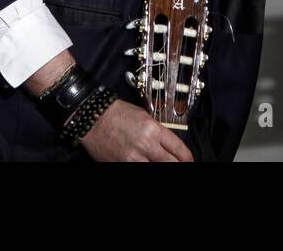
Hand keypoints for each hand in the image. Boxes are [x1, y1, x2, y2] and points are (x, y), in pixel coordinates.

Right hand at [79, 100, 194, 161]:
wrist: (94, 118)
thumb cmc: (117, 113)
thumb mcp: (144, 115)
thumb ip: (157, 130)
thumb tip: (167, 144)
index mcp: (154, 129)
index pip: (178, 148)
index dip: (187, 157)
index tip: (189, 160)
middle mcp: (146, 144)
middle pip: (170, 163)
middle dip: (178, 165)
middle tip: (181, 165)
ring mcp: (133, 157)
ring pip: (155, 168)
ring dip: (161, 166)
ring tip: (163, 163)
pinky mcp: (121, 164)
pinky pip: (138, 169)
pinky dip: (144, 168)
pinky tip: (146, 164)